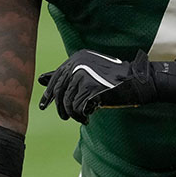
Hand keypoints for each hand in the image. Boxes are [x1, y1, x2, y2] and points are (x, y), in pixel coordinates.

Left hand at [38, 50, 157, 122]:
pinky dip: (81, 115)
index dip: (49, 94)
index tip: (43, 106)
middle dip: (60, 107)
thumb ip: (66, 76)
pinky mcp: (90, 89)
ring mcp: (84, 76)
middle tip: (65, 117)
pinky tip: (87, 117)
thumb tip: (39, 79)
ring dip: (73, 114)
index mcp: (76, 58)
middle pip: (60, 91)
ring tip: (81, 118)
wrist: (136, 81)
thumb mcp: (87, 73)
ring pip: (68, 102)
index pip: (57, 78)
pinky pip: (77, 108)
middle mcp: (78, 64)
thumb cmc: (112, 79)